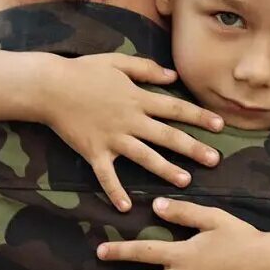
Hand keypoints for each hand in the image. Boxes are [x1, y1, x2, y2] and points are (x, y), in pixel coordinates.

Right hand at [36, 54, 226, 211]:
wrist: (49, 86)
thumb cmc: (83, 71)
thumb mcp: (118, 62)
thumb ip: (147, 70)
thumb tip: (173, 76)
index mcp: (137, 98)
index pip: (176, 109)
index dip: (200, 117)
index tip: (221, 126)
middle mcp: (130, 120)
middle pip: (168, 136)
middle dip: (193, 149)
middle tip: (215, 161)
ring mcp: (112, 138)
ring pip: (145, 157)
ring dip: (166, 170)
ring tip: (186, 182)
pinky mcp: (94, 152)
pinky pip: (106, 175)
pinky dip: (115, 191)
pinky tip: (126, 207)